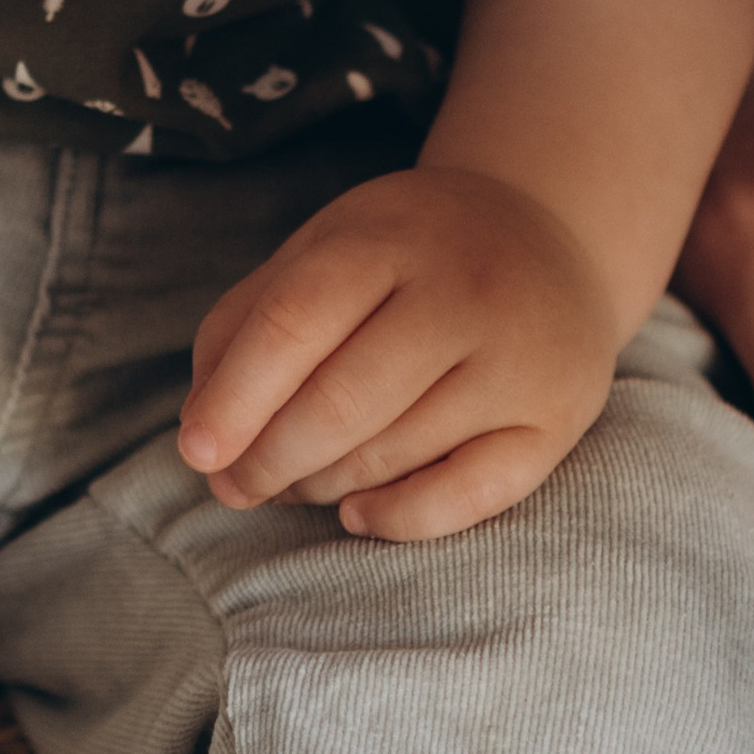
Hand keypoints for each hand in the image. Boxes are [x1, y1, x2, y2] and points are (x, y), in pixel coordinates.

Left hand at [180, 166, 619, 540]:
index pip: (296, 320)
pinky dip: (397, 518)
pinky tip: (356, 510)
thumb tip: (203, 432)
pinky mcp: (555, 418)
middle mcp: (463, 290)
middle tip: (237, 485)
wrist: (552, 238)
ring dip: (322, 485)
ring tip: (297, 480)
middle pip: (342, 402)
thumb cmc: (411, 255)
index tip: (197, 451)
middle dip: (270, 460)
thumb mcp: (328, 248)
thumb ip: (249, 323)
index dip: (236, 396)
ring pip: (395, 454)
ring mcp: (517, 357)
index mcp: (391, 234)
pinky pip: (467, 497)